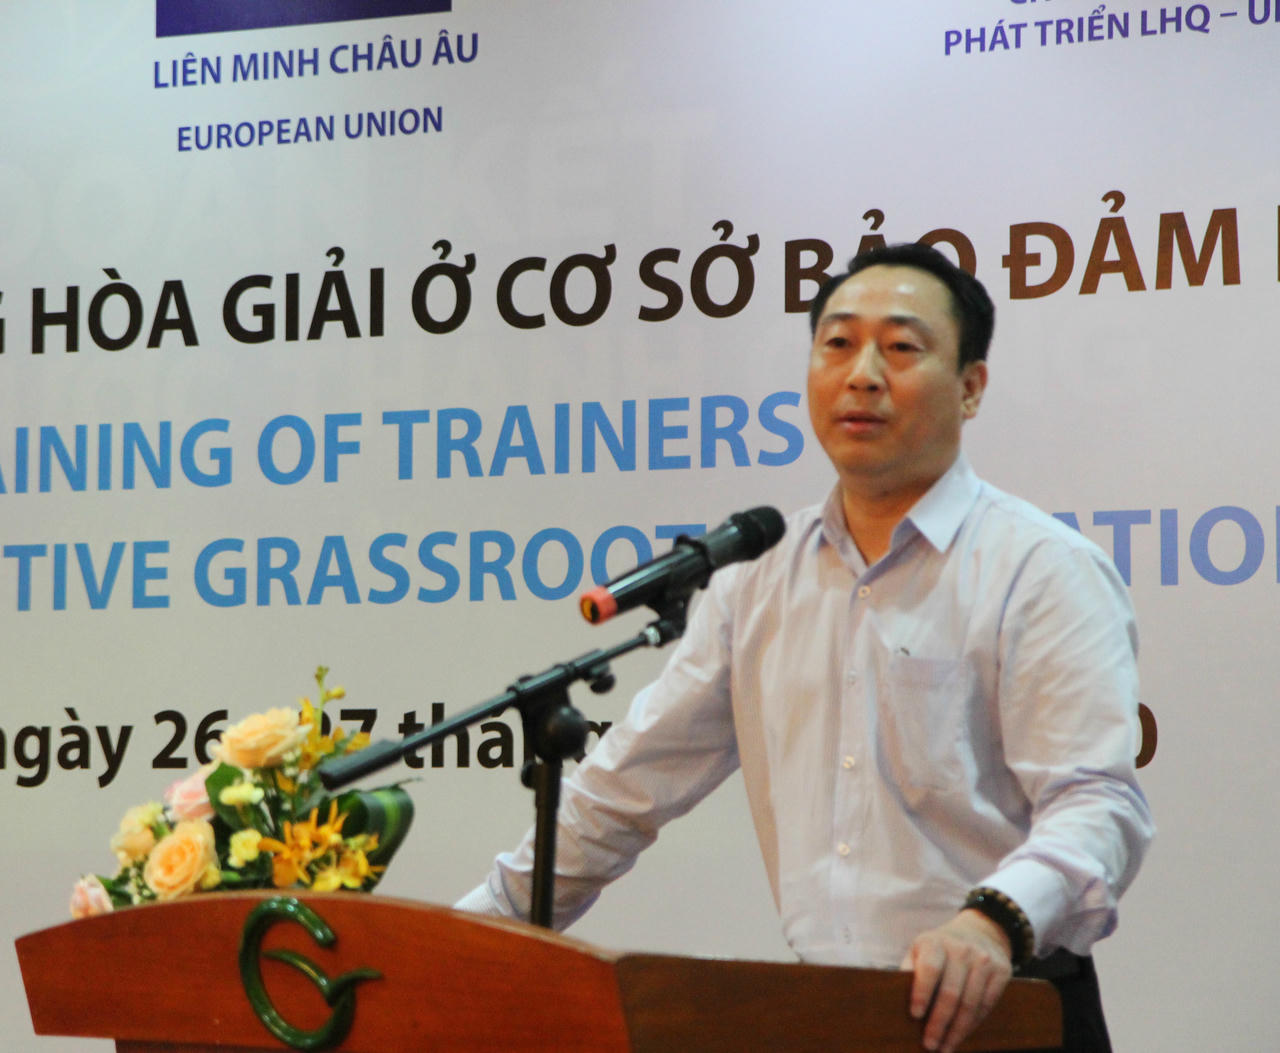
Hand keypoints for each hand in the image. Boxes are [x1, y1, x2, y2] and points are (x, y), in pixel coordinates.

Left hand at [900, 909, 1013, 1052]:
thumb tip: (896, 999)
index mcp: (936, 942)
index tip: (914, 1015)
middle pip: (951, 993)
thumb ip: (910, 969)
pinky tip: (962, 1035)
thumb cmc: (941, 947)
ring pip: (971, 1003)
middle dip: (939, 1023)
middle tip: (929, 1044)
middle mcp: (961, 949)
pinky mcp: (1002, 972)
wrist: (980, 930)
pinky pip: (987, 1005)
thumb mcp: (921, 948)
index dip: (922, 993)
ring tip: (945, 1047)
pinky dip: (973, 1024)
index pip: (929, 969)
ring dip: (957, 1031)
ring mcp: (984, 960)